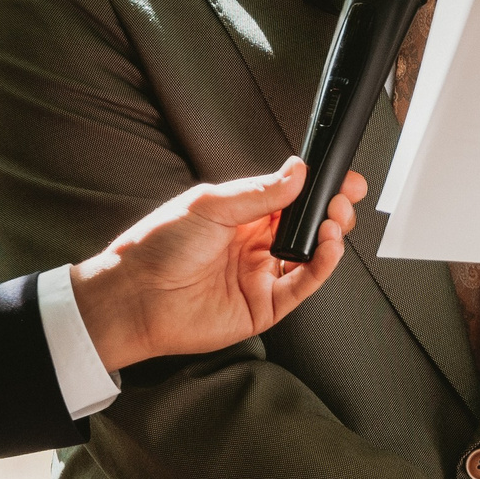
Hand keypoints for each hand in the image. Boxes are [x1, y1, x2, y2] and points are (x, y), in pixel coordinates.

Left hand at [71, 158, 363, 372]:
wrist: (137, 295)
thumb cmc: (159, 246)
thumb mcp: (210, 205)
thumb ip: (258, 192)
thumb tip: (297, 172)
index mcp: (244, 217)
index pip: (292, 200)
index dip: (319, 189)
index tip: (342, 179)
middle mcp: (258, 246)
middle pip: (309, 227)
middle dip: (332, 210)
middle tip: (341, 199)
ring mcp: (264, 276)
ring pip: (313, 256)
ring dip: (331, 236)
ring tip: (334, 220)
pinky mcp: (267, 306)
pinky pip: (304, 285)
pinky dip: (323, 266)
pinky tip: (328, 246)